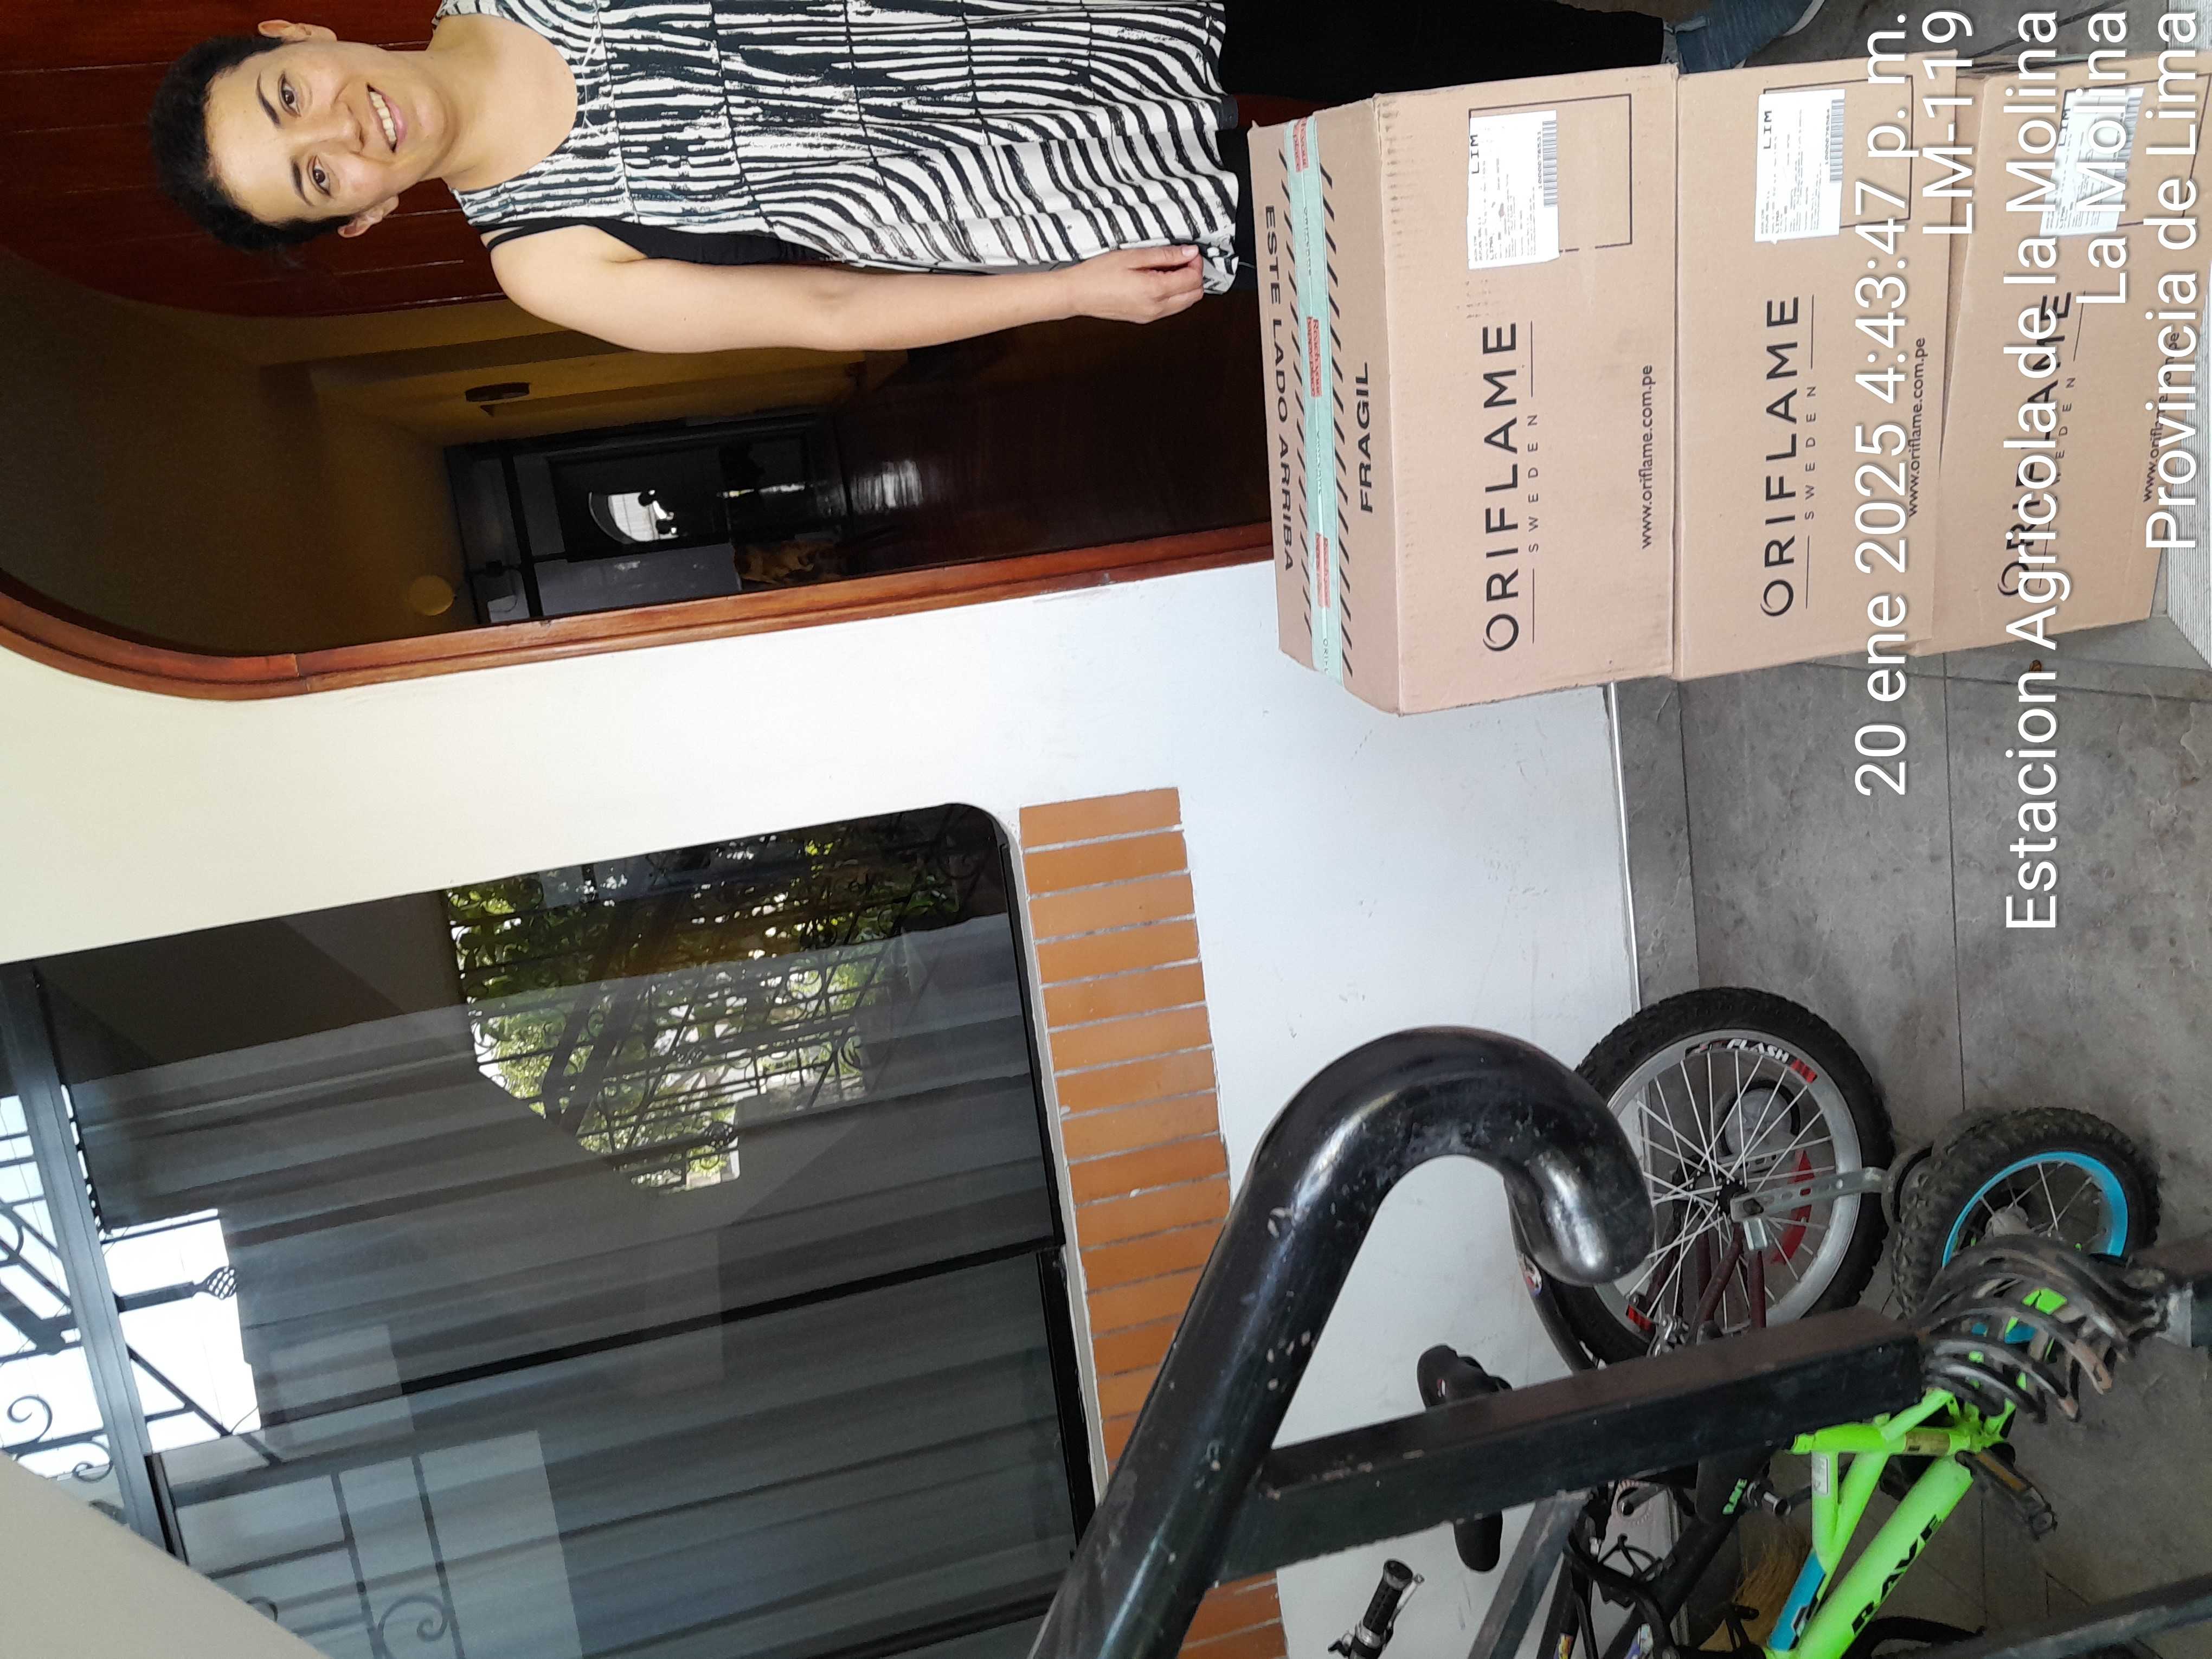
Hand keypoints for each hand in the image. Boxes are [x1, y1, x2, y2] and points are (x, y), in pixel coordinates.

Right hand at [1062, 245, 1206, 323]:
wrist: (1077, 294)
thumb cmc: (1098, 274)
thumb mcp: (1133, 256)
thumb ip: (1164, 255)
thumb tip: (1188, 253)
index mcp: (1155, 291)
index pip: (1193, 279)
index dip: (1195, 263)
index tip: (1188, 251)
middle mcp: (1157, 308)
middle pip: (1194, 295)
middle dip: (1194, 275)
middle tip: (1181, 259)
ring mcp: (1151, 316)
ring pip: (1185, 303)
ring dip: (1185, 286)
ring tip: (1168, 268)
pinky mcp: (1145, 319)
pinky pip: (1171, 308)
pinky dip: (1174, 294)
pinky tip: (1159, 280)